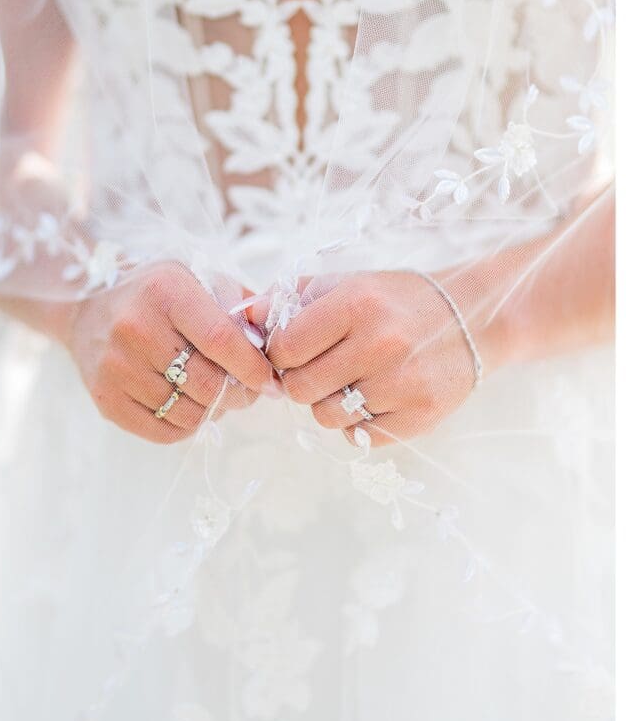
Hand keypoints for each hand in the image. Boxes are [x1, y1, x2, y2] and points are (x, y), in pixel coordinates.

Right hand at [64, 262, 275, 443]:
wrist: (86, 307)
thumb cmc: (154, 293)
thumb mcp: (194, 279)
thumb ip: (237, 305)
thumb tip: (276, 336)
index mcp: (165, 293)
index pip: (221, 339)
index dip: (253, 367)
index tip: (272, 380)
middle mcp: (135, 329)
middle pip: (208, 384)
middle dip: (240, 394)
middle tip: (248, 390)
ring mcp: (116, 368)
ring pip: (189, 413)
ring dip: (213, 410)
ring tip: (213, 392)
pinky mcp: (106, 400)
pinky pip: (164, 432)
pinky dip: (187, 425)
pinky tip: (188, 403)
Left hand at [262, 270, 497, 445]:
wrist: (474, 319)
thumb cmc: (399, 301)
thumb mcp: (349, 284)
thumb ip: (294, 297)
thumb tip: (245, 316)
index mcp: (357, 304)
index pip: (285, 348)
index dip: (281, 352)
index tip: (295, 349)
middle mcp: (380, 343)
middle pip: (300, 388)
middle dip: (302, 380)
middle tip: (322, 367)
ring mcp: (402, 383)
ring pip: (326, 416)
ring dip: (329, 403)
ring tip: (352, 381)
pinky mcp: (420, 416)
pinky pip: (358, 436)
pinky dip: (358, 422)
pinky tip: (377, 396)